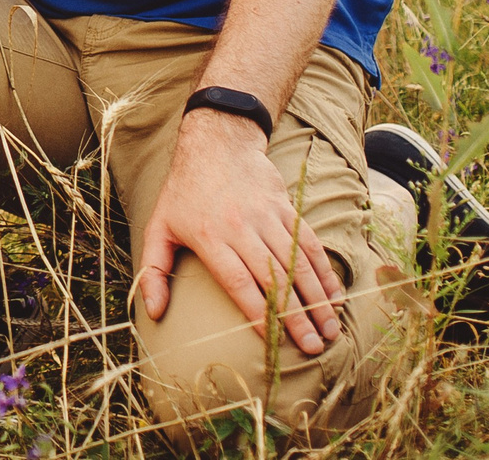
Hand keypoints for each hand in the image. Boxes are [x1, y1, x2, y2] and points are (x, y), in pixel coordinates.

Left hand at [136, 109, 344, 355]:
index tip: (270, 340)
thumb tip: (154, 312)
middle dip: (296, 316)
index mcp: (209, 237)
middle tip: (313, 347)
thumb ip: (154, 270)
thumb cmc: (183, 192)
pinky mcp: (285, 207)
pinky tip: (335, 294)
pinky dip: (325, 270)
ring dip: (317, 298)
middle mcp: (240, 227)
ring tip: (330, 329)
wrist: (216, 142)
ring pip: (297, 262)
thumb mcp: (158, 227)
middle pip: (274, 278)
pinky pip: (308, 243)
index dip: (256, 312)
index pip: (238, 282)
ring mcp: (266, 216)